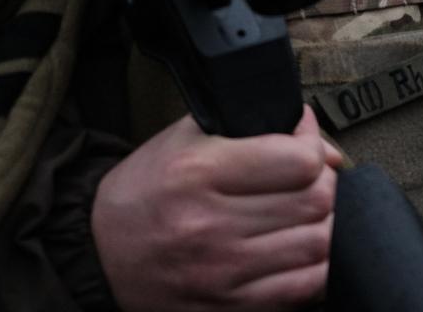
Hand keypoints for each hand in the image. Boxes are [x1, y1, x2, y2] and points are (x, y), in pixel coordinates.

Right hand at [93, 106, 342, 311]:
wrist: (96, 255)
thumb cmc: (148, 190)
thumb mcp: (186, 140)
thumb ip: (255, 128)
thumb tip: (323, 146)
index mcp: (198, 173)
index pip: (299, 161)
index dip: (314, 148)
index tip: (306, 147)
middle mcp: (208, 225)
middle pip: (314, 201)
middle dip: (324, 185)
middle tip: (311, 181)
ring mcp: (219, 272)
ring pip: (317, 243)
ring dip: (326, 224)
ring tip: (308, 214)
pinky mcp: (226, 307)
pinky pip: (304, 287)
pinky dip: (319, 266)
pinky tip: (304, 249)